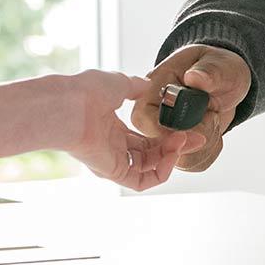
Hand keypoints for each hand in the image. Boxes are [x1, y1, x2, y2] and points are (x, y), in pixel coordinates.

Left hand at [56, 69, 196, 191]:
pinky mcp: (112, 172)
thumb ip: (135, 87)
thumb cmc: (86, 91)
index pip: (145, 139)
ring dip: (171, 156)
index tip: (187, 129)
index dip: (167, 135)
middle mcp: (112, 146)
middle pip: (151, 154)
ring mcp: (112, 160)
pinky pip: (141, 181)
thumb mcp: (118, 83)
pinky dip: (160, 171)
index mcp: (111, 128)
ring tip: (183, 141)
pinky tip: (171, 154)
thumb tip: (148, 85)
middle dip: (176, 147)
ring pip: (149, 168)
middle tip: (196, 138)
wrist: (68, 104)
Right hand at [131, 45, 250, 172]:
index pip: (145, 122)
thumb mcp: (218, 64)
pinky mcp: (179, 148)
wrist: (226, 82)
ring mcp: (165, 134)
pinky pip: (193, 164)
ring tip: (212, 118)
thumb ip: (208, 72)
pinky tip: (214, 131)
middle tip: (211, 116)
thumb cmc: (216, 68)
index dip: (170, 132)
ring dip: (205, 146)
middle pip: (159, 148)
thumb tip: (195, 77)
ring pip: (179, 161)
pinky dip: (210, 152)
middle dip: (193, 141)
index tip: (198, 126)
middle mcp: (153, 116)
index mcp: (152, 90)